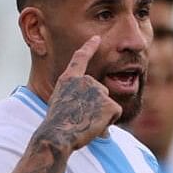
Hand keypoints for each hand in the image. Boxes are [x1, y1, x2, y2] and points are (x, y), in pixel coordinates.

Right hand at [38, 36, 121, 150]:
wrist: (57, 134)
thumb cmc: (56, 125)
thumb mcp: (61, 105)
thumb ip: (76, 100)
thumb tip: (99, 120)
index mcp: (69, 79)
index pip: (80, 59)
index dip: (89, 47)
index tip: (96, 38)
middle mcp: (85, 81)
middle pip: (101, 92)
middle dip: (96, 106)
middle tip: (80, 117)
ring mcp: (98, 90)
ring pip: (108, 104)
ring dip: (101, 116)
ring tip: (84, 122)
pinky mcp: (108, 102)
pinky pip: (115, 113)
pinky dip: (108, 122)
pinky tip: (94, 125)